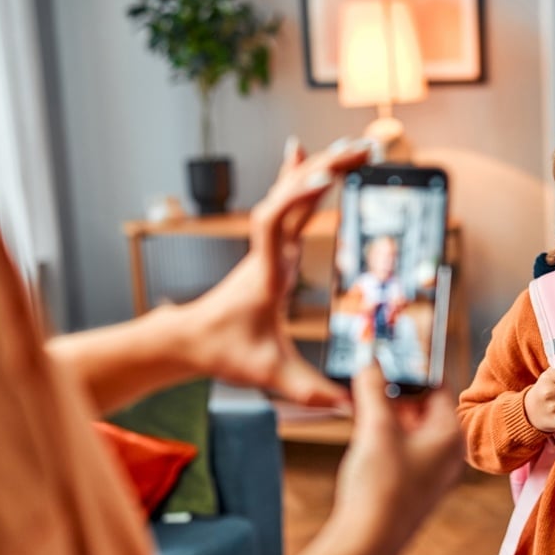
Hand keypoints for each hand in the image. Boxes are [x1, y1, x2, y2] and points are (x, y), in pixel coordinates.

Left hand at [185, 137, 369, 407]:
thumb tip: (348, 407)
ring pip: (292, 194)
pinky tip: (304, 153)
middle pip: (292, 196)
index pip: (275, 222)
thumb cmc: (224, 352)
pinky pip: (287, 202)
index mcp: (267, 273)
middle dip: (328, 168)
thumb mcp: (268, 375)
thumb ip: (309, 391)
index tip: (324, 177)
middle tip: (364, 149)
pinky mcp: (271, 248)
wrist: (190, 340)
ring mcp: (268, 246)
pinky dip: (298, 175)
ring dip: (322, 167)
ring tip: (355, 147)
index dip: (297, 197)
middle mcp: (268, 251)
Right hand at [334, 363, 463, 541]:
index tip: (392, 352)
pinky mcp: (412, 486)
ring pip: (410, 428)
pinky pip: (402, 447)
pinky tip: (361, 427)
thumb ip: (373, 389)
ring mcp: (430, 471)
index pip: (438, 386)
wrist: (366, 544)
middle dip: (396, 389)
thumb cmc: (381, 488)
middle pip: (424, 407)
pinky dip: (384, 433)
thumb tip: (371, 363)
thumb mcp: (376, 427)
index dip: (413, 367)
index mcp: (450, 435)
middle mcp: (447, 453)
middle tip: (371, 370)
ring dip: (386, 410)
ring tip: (360, 394)